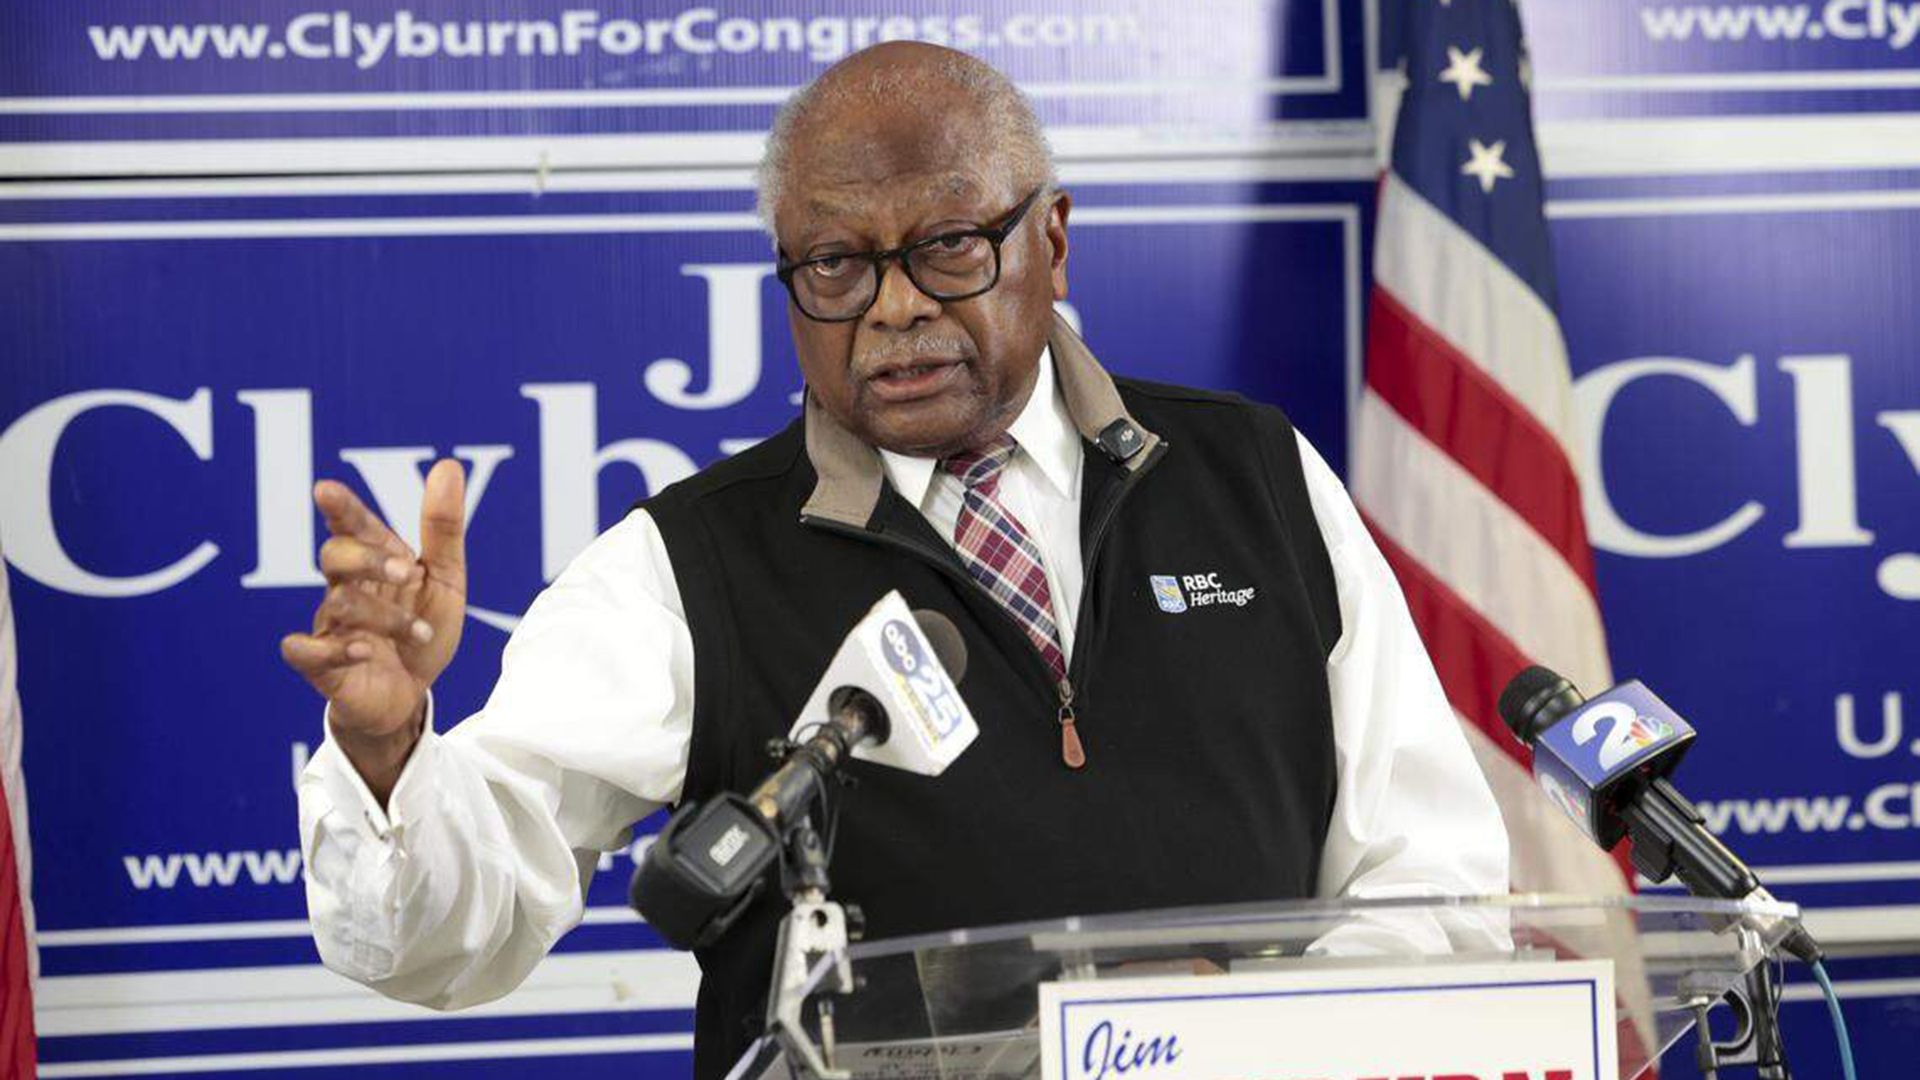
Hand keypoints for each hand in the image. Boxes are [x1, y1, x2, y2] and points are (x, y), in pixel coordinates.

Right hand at [280, 459, 465, 802]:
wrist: (412, 698)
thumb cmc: (422, 632)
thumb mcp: (445, 580)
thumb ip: (443, 529)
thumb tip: (448, 465)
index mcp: (374, 563)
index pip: (352, 526)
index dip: (340, 507)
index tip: (325, 490)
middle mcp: (346, 589)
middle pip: (335, 556)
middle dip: (367, 557)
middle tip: (405, 570)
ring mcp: (331, 627)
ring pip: (339, 603)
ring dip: (385, 616)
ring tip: (420, 633)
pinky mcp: (322, 667)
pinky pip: (304, 650)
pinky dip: (333, 648)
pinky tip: (365, 651)